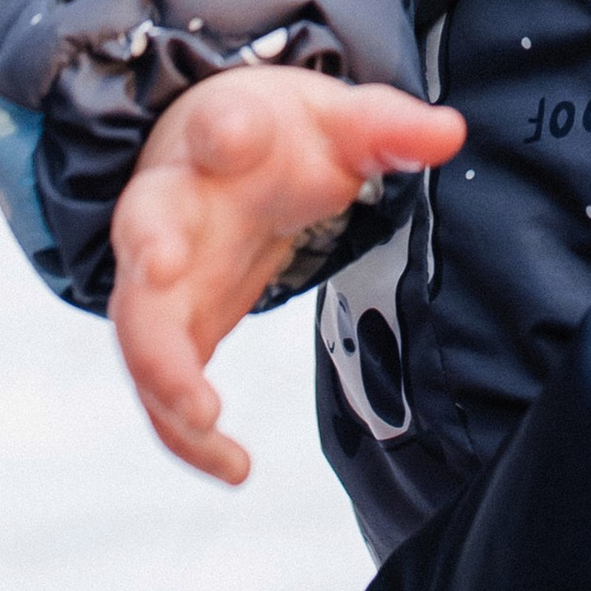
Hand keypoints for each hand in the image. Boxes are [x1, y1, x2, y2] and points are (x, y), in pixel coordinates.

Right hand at [110, 67, 464, 484]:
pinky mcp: (167, 329)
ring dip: (162, 368)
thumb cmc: (283, 140)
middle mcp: (175, 200)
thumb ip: (389, 131)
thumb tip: (451, 133)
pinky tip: (235, 468)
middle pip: (147, 225)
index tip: (236, 134)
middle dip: (151, 251)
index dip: (227, 128)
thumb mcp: (339, 124)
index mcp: (223, 132)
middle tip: (163, 269)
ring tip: (204, 416)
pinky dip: (185, 434)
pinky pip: (159, 387)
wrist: (224, 155)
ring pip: (139, 321)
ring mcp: (158, 270)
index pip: (220, 122)